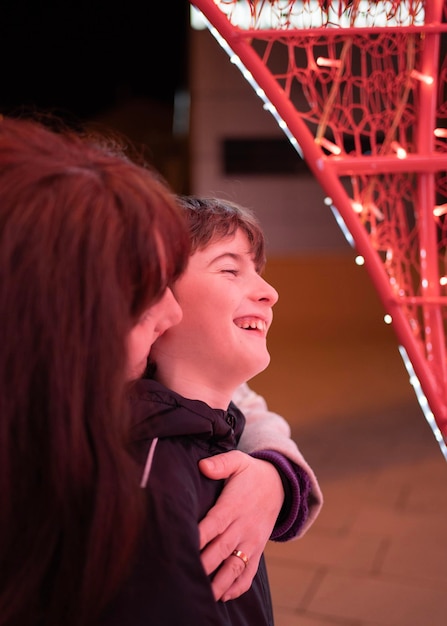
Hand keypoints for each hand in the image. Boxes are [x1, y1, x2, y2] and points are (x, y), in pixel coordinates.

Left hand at [198, 450, 283, 601]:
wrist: (280, 484)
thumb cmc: (251, 472)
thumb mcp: (238, 461)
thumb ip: (220, 463)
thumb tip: (203, 466)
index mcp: (234, 504)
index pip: (214, 522)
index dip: (200, 536)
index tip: (184, 547)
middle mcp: (243, 525)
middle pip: (222, 548)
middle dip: (205, 564)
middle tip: (188, 576)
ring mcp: (252, 540)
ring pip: (235, 565)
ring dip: (221, 582)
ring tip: (205, 595)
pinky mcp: (257, 549)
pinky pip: (250, 572)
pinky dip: (238, 587)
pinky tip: (224, 596)